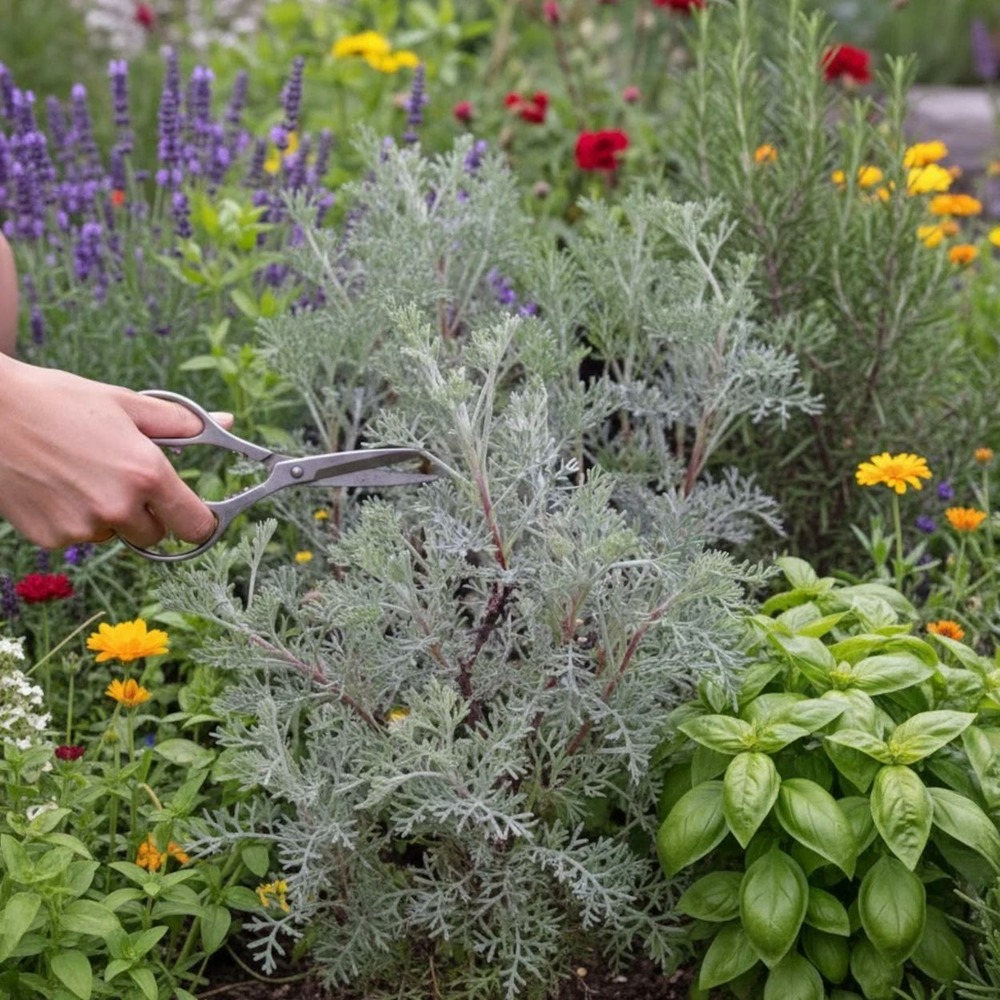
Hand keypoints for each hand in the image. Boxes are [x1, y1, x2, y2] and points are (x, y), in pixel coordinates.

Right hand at [0, 357, 231, 549]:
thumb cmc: (58, 401)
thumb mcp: (125, 403)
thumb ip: (180, 421)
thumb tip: (225, 422)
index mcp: (146, 474)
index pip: (195, 525)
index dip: (198, 521)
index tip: (193, 514)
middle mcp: (118, 506)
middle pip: (156, 535)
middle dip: (148, 513)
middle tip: (122, 479)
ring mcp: (82, 527)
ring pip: (114, 534)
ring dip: (107, 515)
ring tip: (79, 474)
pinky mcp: (50, 538)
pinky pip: (77, 537)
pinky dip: (72, 518)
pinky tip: (54, 486)